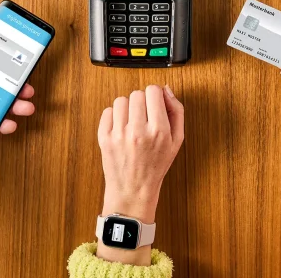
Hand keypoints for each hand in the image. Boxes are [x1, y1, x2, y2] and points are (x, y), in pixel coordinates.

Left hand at [96, 85, 183, 264]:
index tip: (155, 103)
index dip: (155, 94)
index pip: (154, 91)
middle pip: (137, 94)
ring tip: (131, 122)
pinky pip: (107, 111)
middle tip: (144, 116)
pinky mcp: (104, 138)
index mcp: (159, 131)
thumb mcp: (176, 141)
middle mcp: (138, 131)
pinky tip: (121, 128)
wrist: (133, 190)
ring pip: (121, 100)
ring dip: (127, 108)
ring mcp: (119, 134)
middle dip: (142, 102)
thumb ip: (176, 112)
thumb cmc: (156, 166)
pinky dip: (114, 116)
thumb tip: (166, 89)